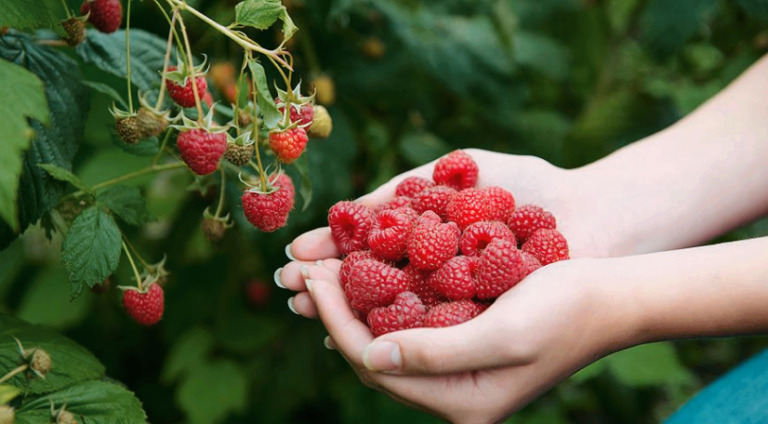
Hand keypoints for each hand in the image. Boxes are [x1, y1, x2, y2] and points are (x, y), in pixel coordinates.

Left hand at [274, 149, 640, 421]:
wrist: (612, 297)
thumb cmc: (567, 309)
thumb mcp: (504, 332)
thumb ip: (436, 354)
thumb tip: (370, 354)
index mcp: (461, 403)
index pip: (374, 364)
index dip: (337, 319)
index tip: (315, 275)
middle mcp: (454, 397)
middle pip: (372, 356)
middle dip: (337, 310)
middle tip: (311, 268)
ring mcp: (458, 375)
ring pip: (385, 342)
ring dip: (354, 304)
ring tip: (327, 268)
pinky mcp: (463, 349)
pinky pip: (407, 329)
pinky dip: (382, 301)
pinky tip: (365, 274)